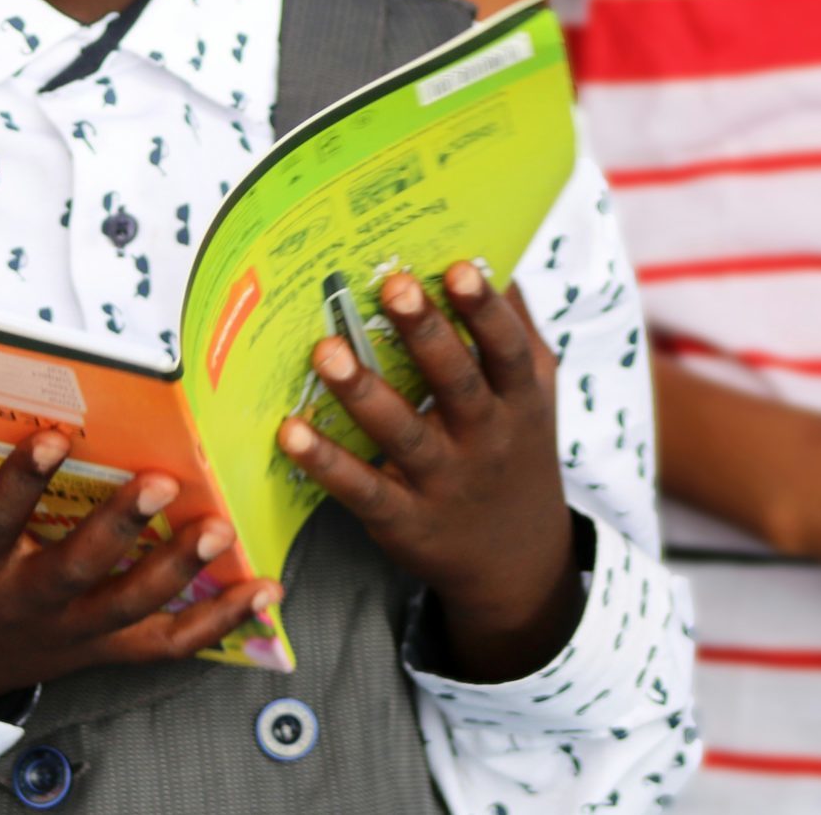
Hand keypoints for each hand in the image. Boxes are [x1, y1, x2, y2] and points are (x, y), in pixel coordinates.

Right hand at [0, 425, 278, 713]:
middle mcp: (25, 601)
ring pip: (129, 608)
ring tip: (218, 530)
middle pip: (79, 569)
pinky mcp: (102, 650)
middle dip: (122, 527)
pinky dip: (219, 623)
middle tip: (163, 483)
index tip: (55, 437)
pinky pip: (165, 644)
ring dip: (178, 571)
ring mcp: (70, 632)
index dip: (23, 481)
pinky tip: (261, 592)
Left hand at [278, 263, 580, 683]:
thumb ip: (514, 331)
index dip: (484, 310)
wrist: (520, 564)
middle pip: (457, 382)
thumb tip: (494, 256)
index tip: (460, 266)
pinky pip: (362, 488)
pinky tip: (289, 430)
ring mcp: (444, 481)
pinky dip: (326, 462)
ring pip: (404, 433)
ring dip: (363, 393)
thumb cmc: (514, 450)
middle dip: (426, 335)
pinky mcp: (404, 519)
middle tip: (393, 285)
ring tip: (326, 351)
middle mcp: (485, 439)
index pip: (505, 350)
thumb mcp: (531, 397)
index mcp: (518, 400)